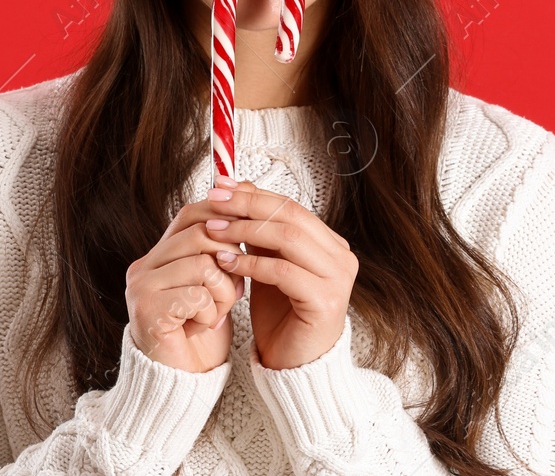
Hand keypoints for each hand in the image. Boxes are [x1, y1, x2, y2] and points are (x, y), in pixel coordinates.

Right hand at [123, 197, 247, 372]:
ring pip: (204, 264)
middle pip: (202, 235)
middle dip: (232, 259)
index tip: (254, 226)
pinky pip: (198, 295)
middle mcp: (143, 266)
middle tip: (235, 288)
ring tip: (218, 310)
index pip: (191, 213)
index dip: (225, 215)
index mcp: (158, 254)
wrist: (183, 380)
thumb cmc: (201, 328)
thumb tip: (247, 205)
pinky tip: (203, 327)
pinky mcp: (147, 311)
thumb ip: (220, 249)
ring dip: (224, 291)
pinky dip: (212, 313)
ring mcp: (141, 288)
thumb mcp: (215, 281)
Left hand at [205, 177, 357, 369]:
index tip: (220, 187)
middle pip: (291, 216)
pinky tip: (226, 262)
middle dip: (248, 205)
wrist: (295, 366)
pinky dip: (251, 264)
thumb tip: (236, 191)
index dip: (254, 194)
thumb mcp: (268, 267)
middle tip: (213, 201)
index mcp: (331, 244)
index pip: (291, 206)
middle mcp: (341, 257)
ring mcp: (338, 278)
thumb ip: (260, 234)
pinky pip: (283, 272)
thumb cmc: (281, 317)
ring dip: (245, 231)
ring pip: (288, 238)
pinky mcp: (325, 301)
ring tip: (213, 230)